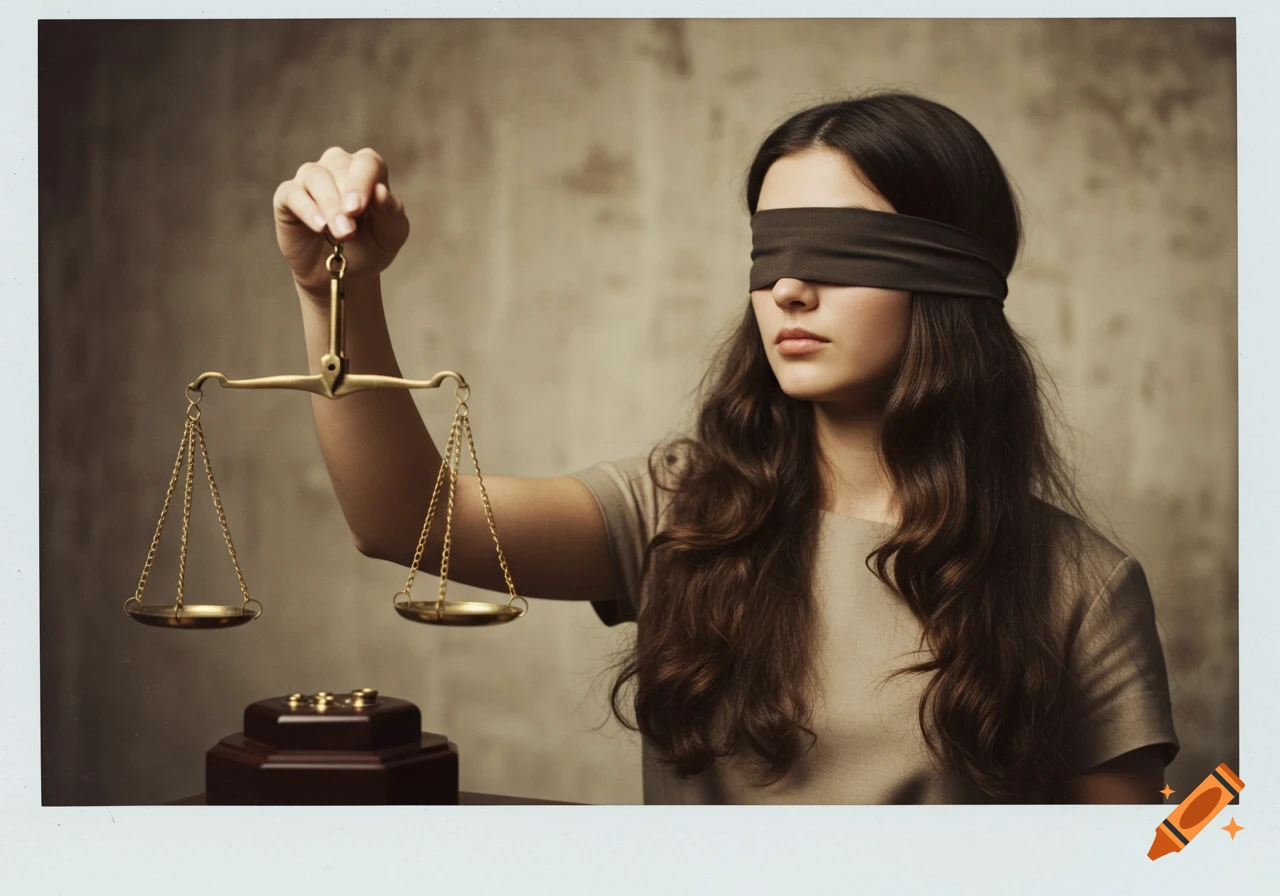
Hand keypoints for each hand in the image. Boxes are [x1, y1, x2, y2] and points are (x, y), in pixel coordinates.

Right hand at [273, 146, 409, 295]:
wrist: (340, 274)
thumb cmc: (369, 248)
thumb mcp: (390, 236)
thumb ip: (391, 213)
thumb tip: (381, 191)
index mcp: (367, 171)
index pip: (367, 162)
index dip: (363, 181)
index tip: (358, 208)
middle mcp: (338, 166)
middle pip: (340, 165)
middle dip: (346, 198)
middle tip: (349, 231)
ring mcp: (311, 178)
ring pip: (316, 176)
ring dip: (329, 206)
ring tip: (341, 234)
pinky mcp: (288, 196)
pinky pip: (293, 194)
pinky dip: (306, 209)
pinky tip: (319, 227)